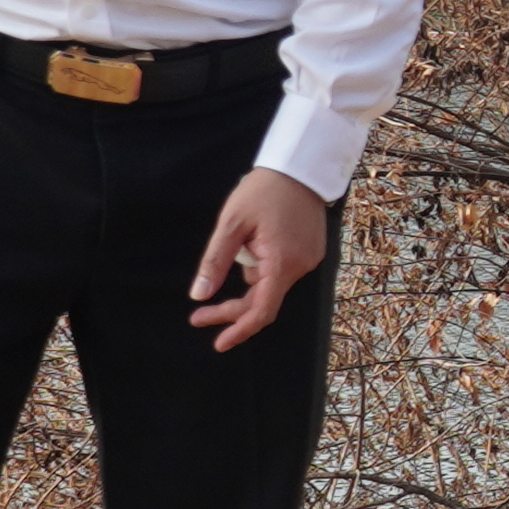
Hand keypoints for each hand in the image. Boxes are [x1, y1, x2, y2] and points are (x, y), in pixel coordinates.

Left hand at [188, 167, 333, 351]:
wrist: (300, 166)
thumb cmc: (263, 190)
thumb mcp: (231, 224)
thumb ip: (215, 262)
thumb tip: (199, 295)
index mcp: (281, 263)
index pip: (261, 311)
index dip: (238, 329)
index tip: (218, 343)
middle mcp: (300, 267)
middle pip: (264, 302)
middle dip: (231, 310)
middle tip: (200, 314)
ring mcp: (308, 260)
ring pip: (271, 285)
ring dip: (248, 281)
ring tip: (239, 241)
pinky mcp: (310, 252)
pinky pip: (281, 271)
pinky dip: (263, 269)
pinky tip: (253, 244)